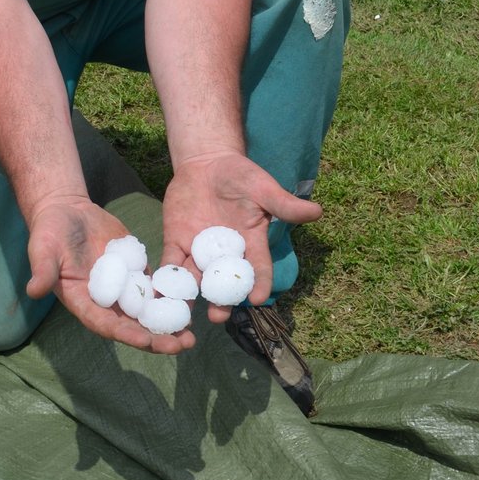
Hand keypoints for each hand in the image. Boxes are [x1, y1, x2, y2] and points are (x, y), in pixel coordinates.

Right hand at [26, 197, 195, 354]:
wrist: (66, 211)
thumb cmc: (50, 231)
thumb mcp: (43, 248)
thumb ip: (42, 270)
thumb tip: (34, 290)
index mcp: (82, 302)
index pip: (106, 324)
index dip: (126, 333)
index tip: (147, 340)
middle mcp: (104, 302)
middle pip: (132, 326)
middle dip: (156, 338)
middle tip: (182, 345)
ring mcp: (121, 288)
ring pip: (147, 313)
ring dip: (168, 325)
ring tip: (191, 336)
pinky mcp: (134, 272)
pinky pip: (154, 290)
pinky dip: (170, 299)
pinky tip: (190, 306)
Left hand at [161, 151, 322, 322]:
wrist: (206, 163)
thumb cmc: (240, 175)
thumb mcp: (263, 188)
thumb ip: (284, 204)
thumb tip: (317, 211)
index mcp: (249, 244)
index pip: (257, 269)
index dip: (260, 284)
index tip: (260, 300)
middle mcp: (224, 254)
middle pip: (223, 282)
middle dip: (221, 301)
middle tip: (219, 316)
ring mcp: (199, 250)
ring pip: (196, 279)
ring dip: (191, 296)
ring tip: (186, 314)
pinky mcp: (176, 242)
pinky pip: (170, 263)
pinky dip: (165, 277)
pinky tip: (161, 291)